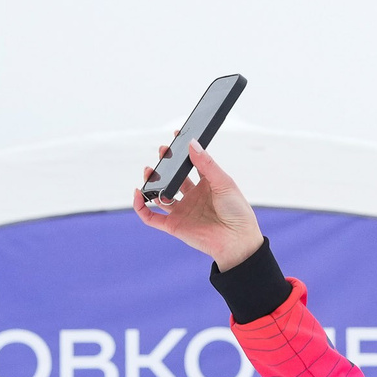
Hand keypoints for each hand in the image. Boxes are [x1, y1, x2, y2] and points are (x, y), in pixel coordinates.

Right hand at [132, 141, 264, 270]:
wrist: (238, 241)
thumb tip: (191, 144)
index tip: (177, 135)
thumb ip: (206, 164)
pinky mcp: (174, 225)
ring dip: (152, 182)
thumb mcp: (224, 182)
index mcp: (207, 185)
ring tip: (149, 170)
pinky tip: (138, 193)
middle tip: (163, 152)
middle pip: (173, 178)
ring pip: (160, 195)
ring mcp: (182, 211)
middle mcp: (193, 197)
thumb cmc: (238, 212)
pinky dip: (141, 206)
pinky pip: (151, 217)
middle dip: (166, 165)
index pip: (191, 164)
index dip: (183, 151)